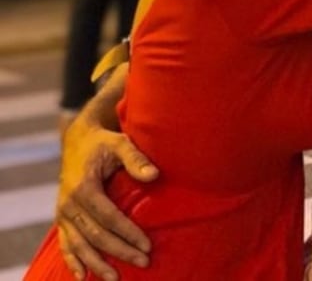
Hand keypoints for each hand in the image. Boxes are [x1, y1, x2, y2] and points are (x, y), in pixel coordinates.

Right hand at [56, 112, 157, 279]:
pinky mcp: (62, 219)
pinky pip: (65, 244)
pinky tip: (82, 277)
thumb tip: (154, 175)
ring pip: (80, 245)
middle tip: (143, 262)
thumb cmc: (103, 142)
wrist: (77, 140)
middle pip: (96, 235)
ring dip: (97, 264)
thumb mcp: (120, 143)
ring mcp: (63, 213)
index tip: (147, 245)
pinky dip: (73, 261)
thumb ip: (135, 158)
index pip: (108, 217)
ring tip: (115, 279)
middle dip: (120, 251)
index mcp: (83, 187)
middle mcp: (69, 204)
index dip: (127, 232)